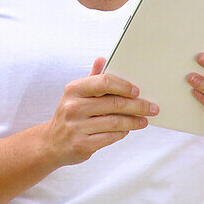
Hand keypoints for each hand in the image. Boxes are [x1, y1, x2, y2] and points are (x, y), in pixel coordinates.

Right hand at [43, 57, 159, 166]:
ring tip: (144, 120)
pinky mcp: (82, 145)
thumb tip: (102, 59)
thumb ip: (92, 78)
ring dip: (133, 121)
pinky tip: (127, 130)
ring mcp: (76, 127)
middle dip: (137, 106)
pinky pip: (110, 137)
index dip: (123, 86)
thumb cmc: (70, 115)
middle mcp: (73, 107)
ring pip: (115, 122)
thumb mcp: (76, 94)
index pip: (103, 82)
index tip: (137, 91)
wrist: (51, 143)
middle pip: (113, 104)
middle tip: (152, 108)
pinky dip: (122, 133)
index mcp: (73, 90)